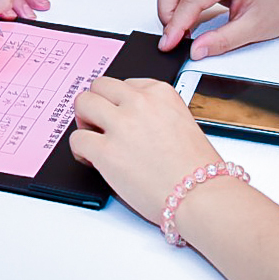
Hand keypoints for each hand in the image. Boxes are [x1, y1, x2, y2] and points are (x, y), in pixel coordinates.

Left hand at [69, 76, 224, 225]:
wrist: (201, 195)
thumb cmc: (196, 169)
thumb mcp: (181, 122)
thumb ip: (154, 113)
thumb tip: (129, 120)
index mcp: (160, 92)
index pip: (125, 84)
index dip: (118, 103)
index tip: (119, 115)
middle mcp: (139, 102)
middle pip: (99, 86)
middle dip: (96, 104)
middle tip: (98, 122)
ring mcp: (121, 125)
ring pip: (83, 103)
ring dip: (83, 120)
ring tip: (92, 137)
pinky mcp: (106, 152)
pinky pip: (77, 139)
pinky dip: (79, 149)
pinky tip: (91, 159)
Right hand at [157, 0, 278, 55]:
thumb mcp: (254, 29)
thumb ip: (222, 41)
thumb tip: (196, 49)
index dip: (176, 24)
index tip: (168, 43)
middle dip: (167, 10)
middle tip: (174, 35)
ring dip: (171, 6)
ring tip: (181, 29)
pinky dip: (179, 2)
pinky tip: (188, 20)